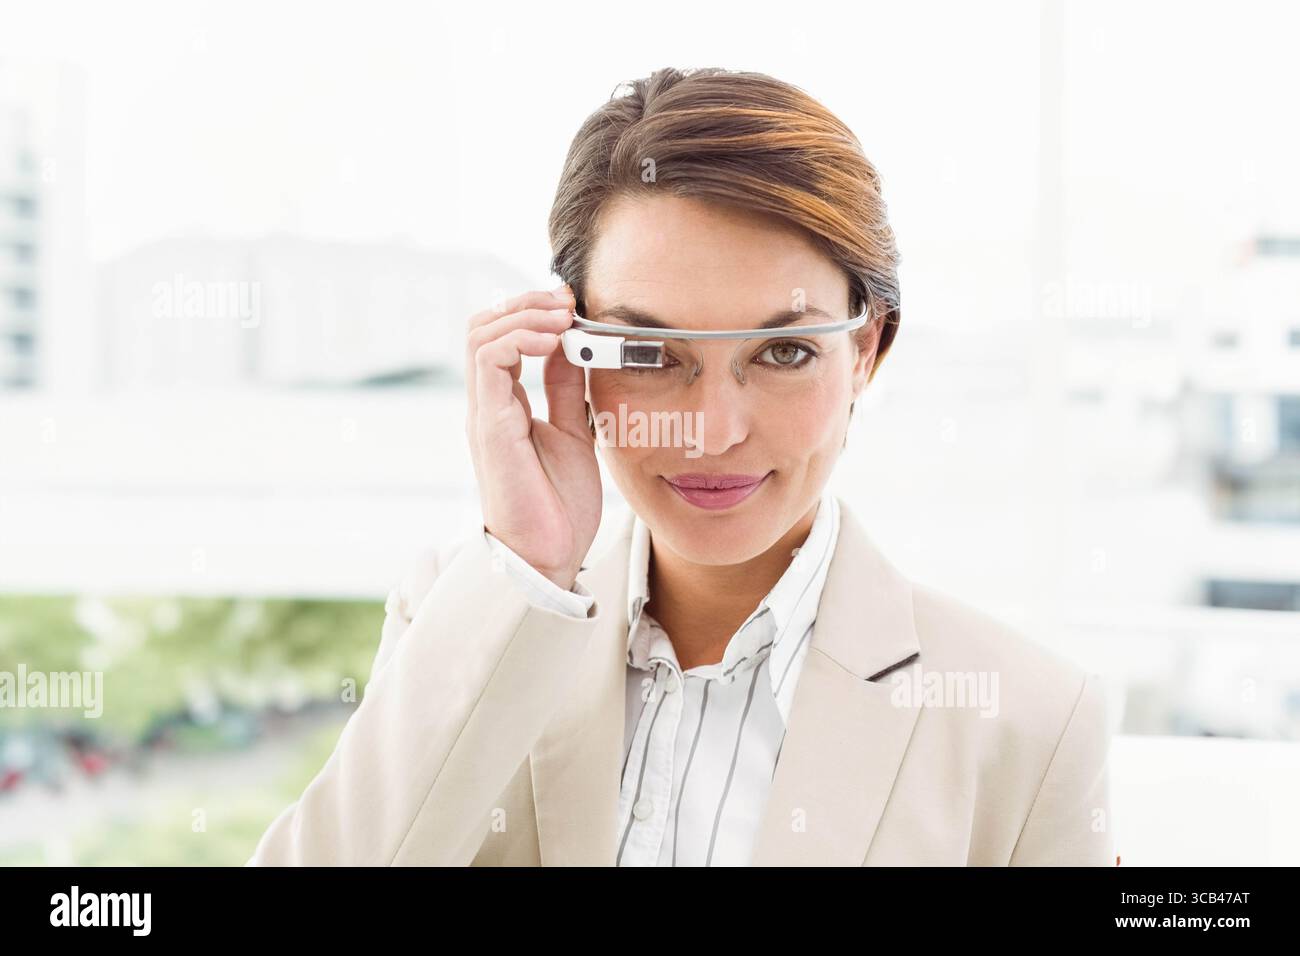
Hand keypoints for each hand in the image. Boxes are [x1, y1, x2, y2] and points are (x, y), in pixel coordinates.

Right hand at [464, 284, 601, 590]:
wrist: (549, 556)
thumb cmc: (559, 505)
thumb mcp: (574, 432)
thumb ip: (567, 390)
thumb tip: (573, 345)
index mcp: (505, 405)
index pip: (502, 337)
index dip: (533, 311)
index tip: (573, 303)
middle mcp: (488, 404)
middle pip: (483, 326)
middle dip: (526, 302)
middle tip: (567, 299)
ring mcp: (484, 413)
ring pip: (480, 335)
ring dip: (524, 314)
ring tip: (563, 315)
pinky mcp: (489, 426)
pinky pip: (489, 361)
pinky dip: (520, 338)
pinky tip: (553, 340)